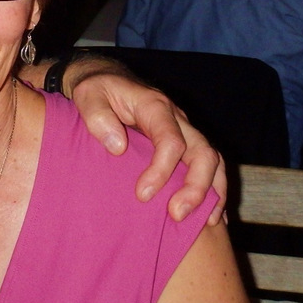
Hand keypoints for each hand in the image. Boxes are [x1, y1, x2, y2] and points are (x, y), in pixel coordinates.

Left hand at [68, 66, 225, 224]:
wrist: (107, 78)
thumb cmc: (96, 90)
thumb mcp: (88, 95)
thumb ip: (98, 117)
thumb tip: (118, 147)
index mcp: (155, 106)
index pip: (170, 141)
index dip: (161, 170)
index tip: (142, 195)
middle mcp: (178, 119)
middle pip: (203, 152)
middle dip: (196, 186)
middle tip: (177, 215)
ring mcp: (185, 131)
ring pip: (213, 160)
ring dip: (213, 192)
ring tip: (208, 223)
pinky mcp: (185, 143)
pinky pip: (209, 166)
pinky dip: (214, 191)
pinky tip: (213, 217)